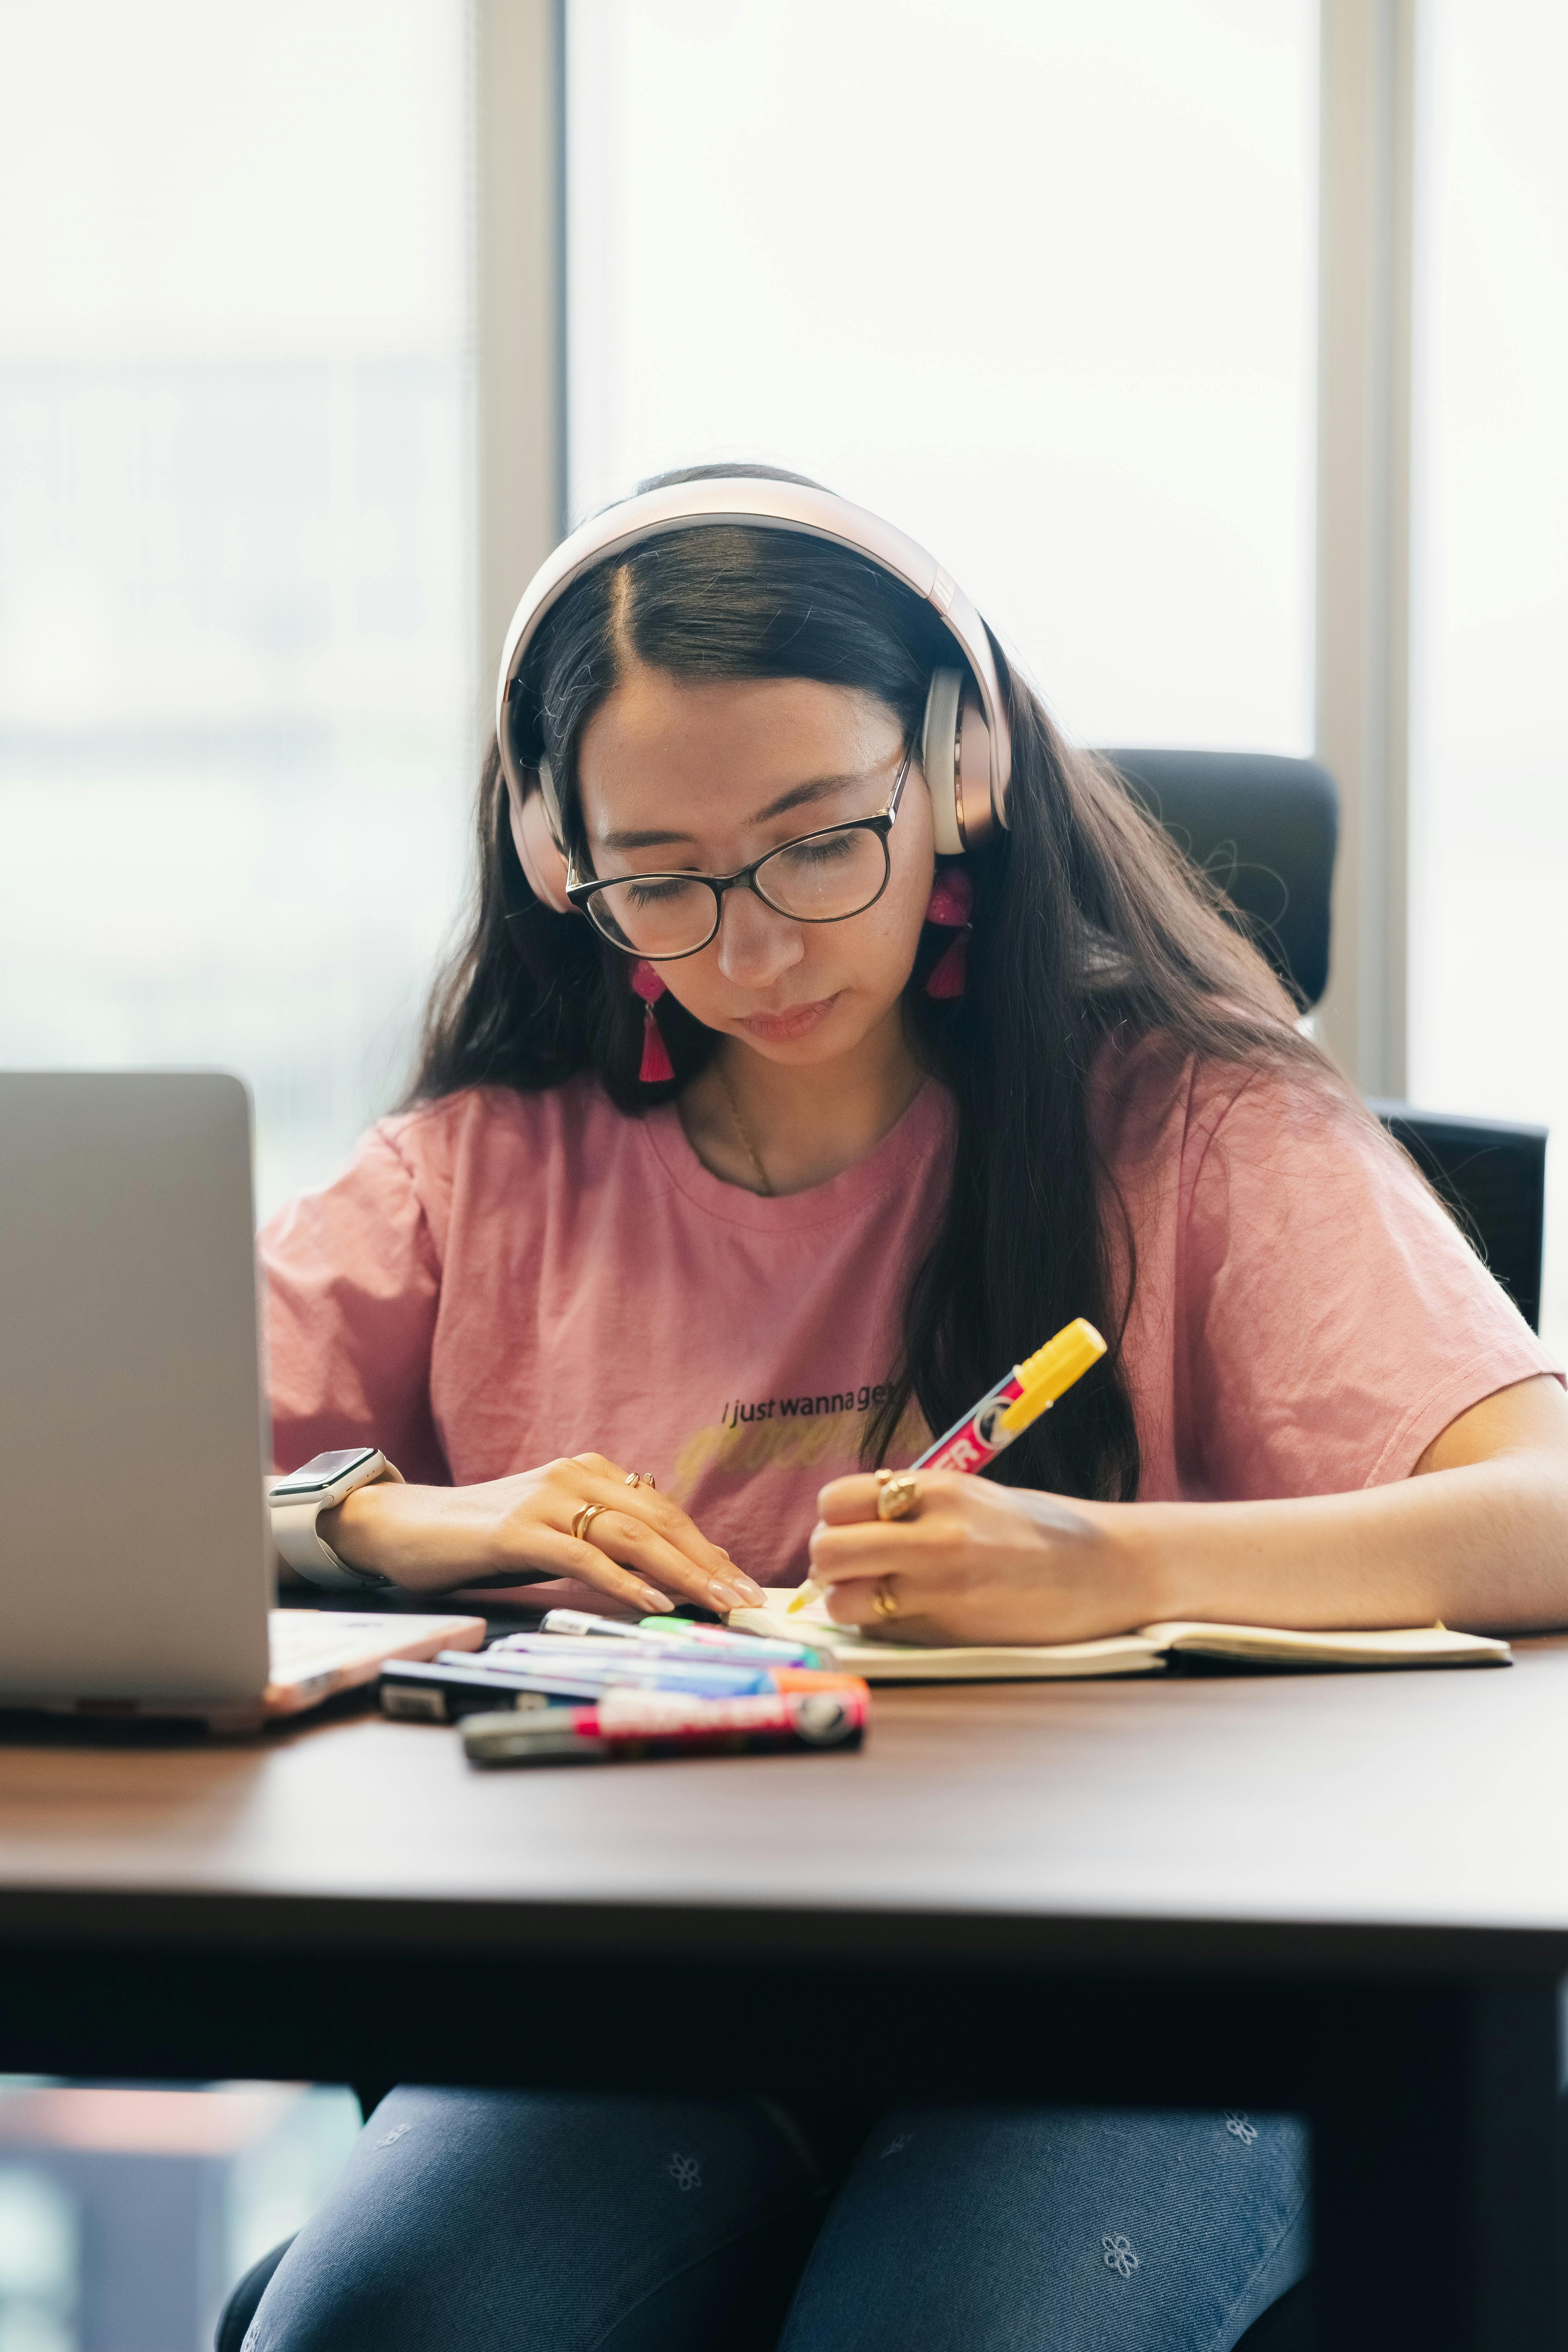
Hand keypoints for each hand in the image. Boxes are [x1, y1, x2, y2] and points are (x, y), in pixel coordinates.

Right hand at [320, 1452, 765, 1618]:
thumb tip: (668, 1557)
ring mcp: (546, 1500)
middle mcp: (575, 1476)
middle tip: (746, 1600)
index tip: (742, 1583)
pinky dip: (622, 1580)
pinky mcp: (517, 1530)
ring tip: (716, 1604)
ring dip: (681, 1573)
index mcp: (590, 1472)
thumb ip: (606, 1536)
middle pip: (659, 1522)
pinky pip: (583, 1556)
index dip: (707, 1549)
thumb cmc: (486, 1536)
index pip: (665, 1513)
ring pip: (631, 1536)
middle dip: (708, 1563)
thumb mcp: (558, 1530)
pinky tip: (653, 1601)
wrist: (408, 1526)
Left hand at [809, 1470, 1150, 1646]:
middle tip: (851, 1567)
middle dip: (829, 1562)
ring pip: (843, 1602)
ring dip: (848, 1602)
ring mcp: (940, 1590)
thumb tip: (847, 1523)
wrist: (1105, 1572)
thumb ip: (911, 1505)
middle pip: (829, 1550)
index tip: (850, 1527)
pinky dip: (882, 1628)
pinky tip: (914, 1615)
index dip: (834, 1518)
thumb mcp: (971, 1495)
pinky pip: (881, 1633)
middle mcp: (934, 1538)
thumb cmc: (1035, 1531)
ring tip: (877, 1595)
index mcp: (939, 1490)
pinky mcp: (949, 1634)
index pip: (838, 1501)